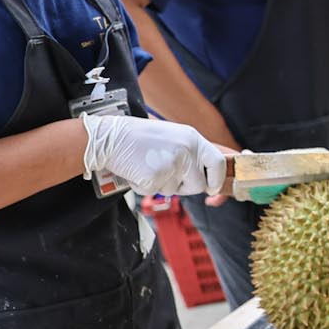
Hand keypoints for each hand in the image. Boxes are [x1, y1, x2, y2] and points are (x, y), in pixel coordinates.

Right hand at [81, 114, 229, 197]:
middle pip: (198, 185)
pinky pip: (154, 192)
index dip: (216, 179)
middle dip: (184, 187)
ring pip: (174, 191)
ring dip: (160, 184)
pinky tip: (136, 170)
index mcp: (192, 139)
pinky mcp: (155, 178)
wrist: (110, 137)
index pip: (217, 163)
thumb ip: (190, 152)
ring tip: (147, 165)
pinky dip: (144, 186)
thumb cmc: (139, 137)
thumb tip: (204, 175)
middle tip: (165, 174)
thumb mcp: (173, 136)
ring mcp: (171, 165)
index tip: (212, 187)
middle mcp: (186, 151)